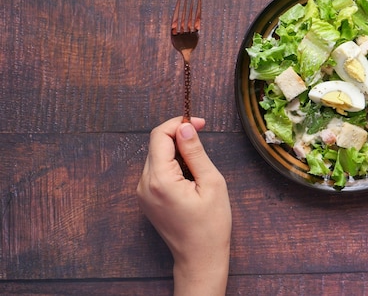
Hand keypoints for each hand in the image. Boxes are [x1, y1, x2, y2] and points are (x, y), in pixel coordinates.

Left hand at [137, 117, 230, 295]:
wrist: (200, 257)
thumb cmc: (211, 224)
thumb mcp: (211, 182)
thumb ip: (195, 152)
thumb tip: (185, 126)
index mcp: (160, 179)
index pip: (160, 135)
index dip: (179, 123)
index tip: (200, 123)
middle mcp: (144, 184)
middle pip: (156, 144)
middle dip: (178, 136)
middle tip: (202, 137)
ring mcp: (142, 192)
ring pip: (156, 156)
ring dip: (176, 151)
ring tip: (198, 165)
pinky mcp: (146, 198)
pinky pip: (156, 170)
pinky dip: (171, 164)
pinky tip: (189, 176)